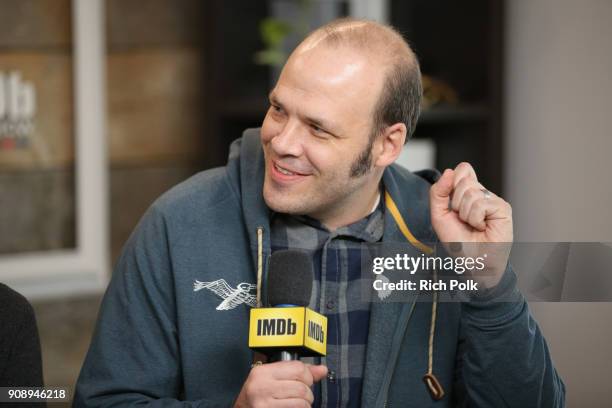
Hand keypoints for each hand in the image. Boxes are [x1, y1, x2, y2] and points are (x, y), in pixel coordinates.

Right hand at [233, 360, 327, 407]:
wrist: (239, 407)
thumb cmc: (257, 393)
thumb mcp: (272, 377)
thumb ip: (297, 372)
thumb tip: (322, 370)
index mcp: (263, 373)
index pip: (298, 369)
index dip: (307, 375)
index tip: (305, 380)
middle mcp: (262, 387)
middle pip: (302, 388)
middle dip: (307, 393)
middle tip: (302, 395)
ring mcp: (265, 404)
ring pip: (302, 403)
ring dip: (305, 405)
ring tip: (297, 404)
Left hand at [429, 162, 512, 287]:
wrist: (472, 261)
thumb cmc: (457, 241)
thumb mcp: (439, 215)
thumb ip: (438, 192)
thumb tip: (449, 172)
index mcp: (468, 193)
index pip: (462, 169)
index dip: (452, 182)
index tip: (452, 204)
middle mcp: (482, 194)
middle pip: (464, 180)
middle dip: (456, 203)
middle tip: (463, 219)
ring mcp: (493, 200)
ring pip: (470, 193)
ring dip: (465, 214)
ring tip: (473, 225)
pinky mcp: (503, 208)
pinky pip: (481, 204)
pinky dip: (475, 219)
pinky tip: (483, 227)